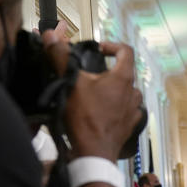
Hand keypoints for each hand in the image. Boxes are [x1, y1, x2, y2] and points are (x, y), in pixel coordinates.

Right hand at [52, 39, 143, 161]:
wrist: (94, 151)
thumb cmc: (86, 117)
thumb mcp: (70, 82)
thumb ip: (61, 56)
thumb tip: (51, 35)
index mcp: (123, 78)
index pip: (126, 51)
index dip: (111, 45)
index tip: (98, 49)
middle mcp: (133, 93)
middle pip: (124, 72)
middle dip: (106, 70)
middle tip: (88, 74)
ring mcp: (134, 110)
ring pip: (125, 92)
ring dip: (112, 89)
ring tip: (93, 93)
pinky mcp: (130, 124)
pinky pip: (126, 110)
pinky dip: (115, 107)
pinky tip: (101, 110)